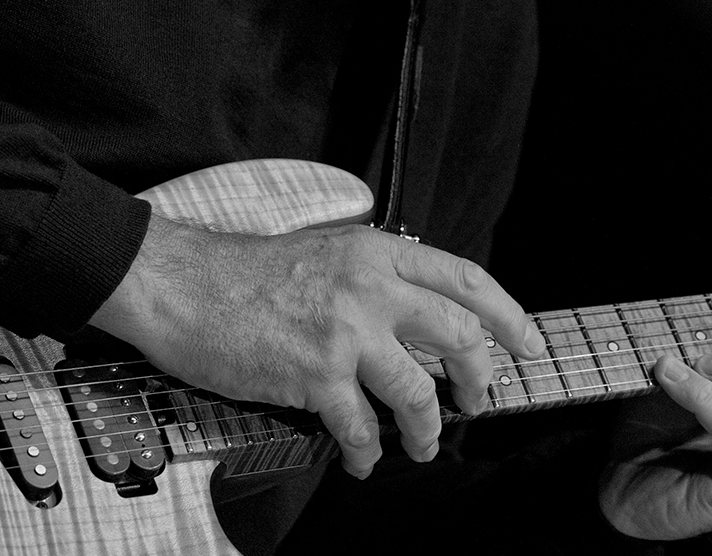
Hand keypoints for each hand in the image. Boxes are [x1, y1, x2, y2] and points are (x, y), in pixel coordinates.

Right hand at [88, 214, 543, 477]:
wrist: (185, 286)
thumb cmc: (250, 273)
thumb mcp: (330, 251)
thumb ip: (379, 276)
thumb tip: (423, 313)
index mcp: (380, 253)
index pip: (467, 280)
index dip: (507, 316)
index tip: (526, 345)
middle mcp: (372, 288)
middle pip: (459, 336)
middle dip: (479, 379)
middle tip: (478, 400)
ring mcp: (345, 333)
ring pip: (418, 392)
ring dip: (428, 428)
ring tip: (423, 443)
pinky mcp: (313, 375)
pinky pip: (360, 426)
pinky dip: (370, 451)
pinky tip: (366, 459)